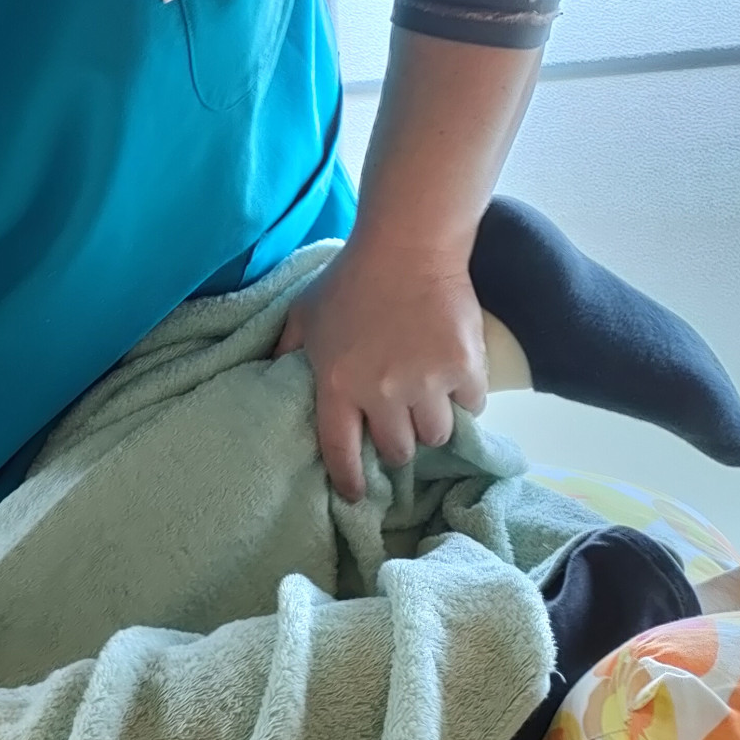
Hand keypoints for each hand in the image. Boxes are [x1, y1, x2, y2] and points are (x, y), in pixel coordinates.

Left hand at [278, 236, 488, 502]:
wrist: (408, 244)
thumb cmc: (350, 278)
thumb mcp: (304, 313)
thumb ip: (287, 350)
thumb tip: (268, 379)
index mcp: (337, 385)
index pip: (341, 452)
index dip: (349, 480)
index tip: (354, 495)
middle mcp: (381, 393)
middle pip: (398, 451)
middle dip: (397, 444)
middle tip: (397, 425)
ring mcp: (426, 383)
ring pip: (437, 435)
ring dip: (431, 423)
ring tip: (426, 401)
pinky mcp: (464, 369)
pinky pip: (471, 406)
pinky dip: (465, 397)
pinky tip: (454, 377)